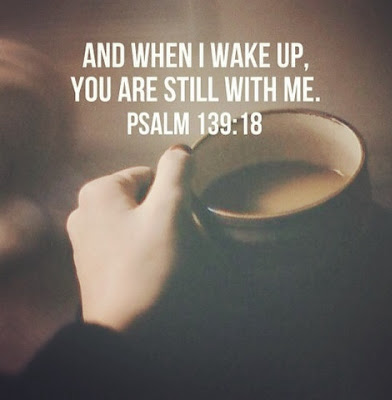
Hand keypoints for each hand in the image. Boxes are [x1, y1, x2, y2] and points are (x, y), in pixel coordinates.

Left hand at [67, 145, 192, 330]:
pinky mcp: (89, 263)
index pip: (148, 174)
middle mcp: (83, 210)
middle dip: (159, 212)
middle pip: (139, 198)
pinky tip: (147, 268)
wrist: (125, 330)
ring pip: (132, 221)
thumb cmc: (148, 263)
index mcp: (97, 191)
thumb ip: (176, 171)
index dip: (170, 193)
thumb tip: (181, 149)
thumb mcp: (169, 209)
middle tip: (171, 239)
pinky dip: (137, 249)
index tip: (178, 219)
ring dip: (151, 231)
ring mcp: (83, 239)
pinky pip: (122, 242)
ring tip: (161, 256)